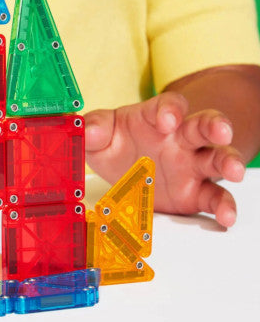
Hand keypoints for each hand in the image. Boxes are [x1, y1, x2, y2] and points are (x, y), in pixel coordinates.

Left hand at [85, 92, 245, 226]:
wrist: (127, 168)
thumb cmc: (118, 143)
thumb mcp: (100, 134)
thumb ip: (93, 128)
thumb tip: (86, 131)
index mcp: (156, 119)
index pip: (169, 105)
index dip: (170, 109)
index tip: (167, 119)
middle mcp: (179, 139)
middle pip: (203, 126)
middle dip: (215, 126)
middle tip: (221, 130)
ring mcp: (190, 165)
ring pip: (216, 158)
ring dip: (228, 162)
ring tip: (236, 171)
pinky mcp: (195, 192)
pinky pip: (214, 196)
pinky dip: (223, 206)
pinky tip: (226, 216)